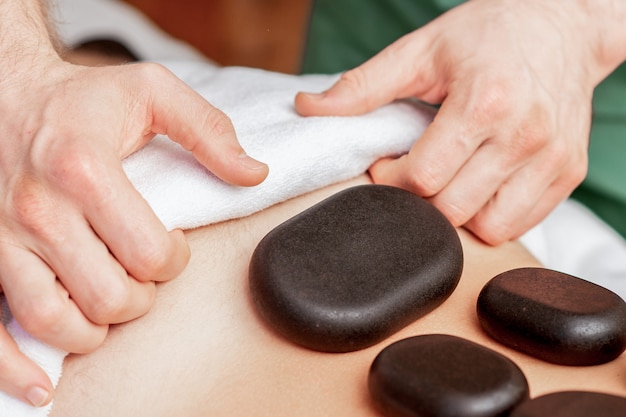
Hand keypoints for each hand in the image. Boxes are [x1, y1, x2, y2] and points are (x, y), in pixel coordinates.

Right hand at [0, 57, 267, 404]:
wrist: (6, 95)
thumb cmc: (82, 99)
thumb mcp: (152, 91)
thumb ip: (208, 130)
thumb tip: (255, 174)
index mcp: (84, 169)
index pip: (149, 253)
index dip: (175, 259)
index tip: (172, 243)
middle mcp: (38, 209)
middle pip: (110, 296)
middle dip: (143, 295)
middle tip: (144, 272)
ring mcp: (3, 238)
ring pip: (58, 321)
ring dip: (97, 327)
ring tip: (109, 301)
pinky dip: (16, 367)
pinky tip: (44, 385)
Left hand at [296, 0, 625, 243]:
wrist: (562, 24)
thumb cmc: (489, 34)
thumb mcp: (422, 49)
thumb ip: (364, 85)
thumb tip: (310, 109)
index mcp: (484, 103)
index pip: (422, 178)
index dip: (390, 180)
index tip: (386, 165)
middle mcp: (524, 136)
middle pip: (451, 210)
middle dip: (417, 201)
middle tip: (412, 174)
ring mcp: (553, 159)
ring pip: (487, 228)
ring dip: (455, 216)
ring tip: (446, 182)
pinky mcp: (570, 173)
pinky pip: (520, 224)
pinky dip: (490, 217)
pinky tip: (477, 187)